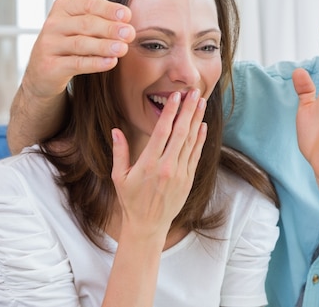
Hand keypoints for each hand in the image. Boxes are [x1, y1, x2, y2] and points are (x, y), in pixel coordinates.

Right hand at [22, 0, 134, 99]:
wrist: (43, 72)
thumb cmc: (65, 42)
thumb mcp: (74, 20)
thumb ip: (86, 4)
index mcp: (62, 8)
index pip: (88, 5)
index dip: (109, 9)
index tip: (128, 15)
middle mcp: (53, 24)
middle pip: (86, 24)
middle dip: (110, 28)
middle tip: (130, 33)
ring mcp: (49, 45)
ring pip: (81, 44)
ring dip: (104, 46)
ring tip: (123, 49)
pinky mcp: (50, 67)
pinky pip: (76, 64)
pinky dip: (95, 63)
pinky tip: (111, 62)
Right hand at [110, 89, 207, 238]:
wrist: (148, 225)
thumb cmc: (131, 200)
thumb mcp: (119, 177)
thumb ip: (119, 152)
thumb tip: (116, 130)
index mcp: (148, 163)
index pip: (162, 132)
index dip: (170, 112)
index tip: (175, 96)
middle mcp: (167, 166)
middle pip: (181, 132)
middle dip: (188, 110)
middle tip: (194, 92)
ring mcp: (180, 173)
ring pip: (191, 141)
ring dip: (197, 120)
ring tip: (201, 103)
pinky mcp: (188, 179)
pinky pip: (196, 155)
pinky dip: (200, 139)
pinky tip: (203, 126)